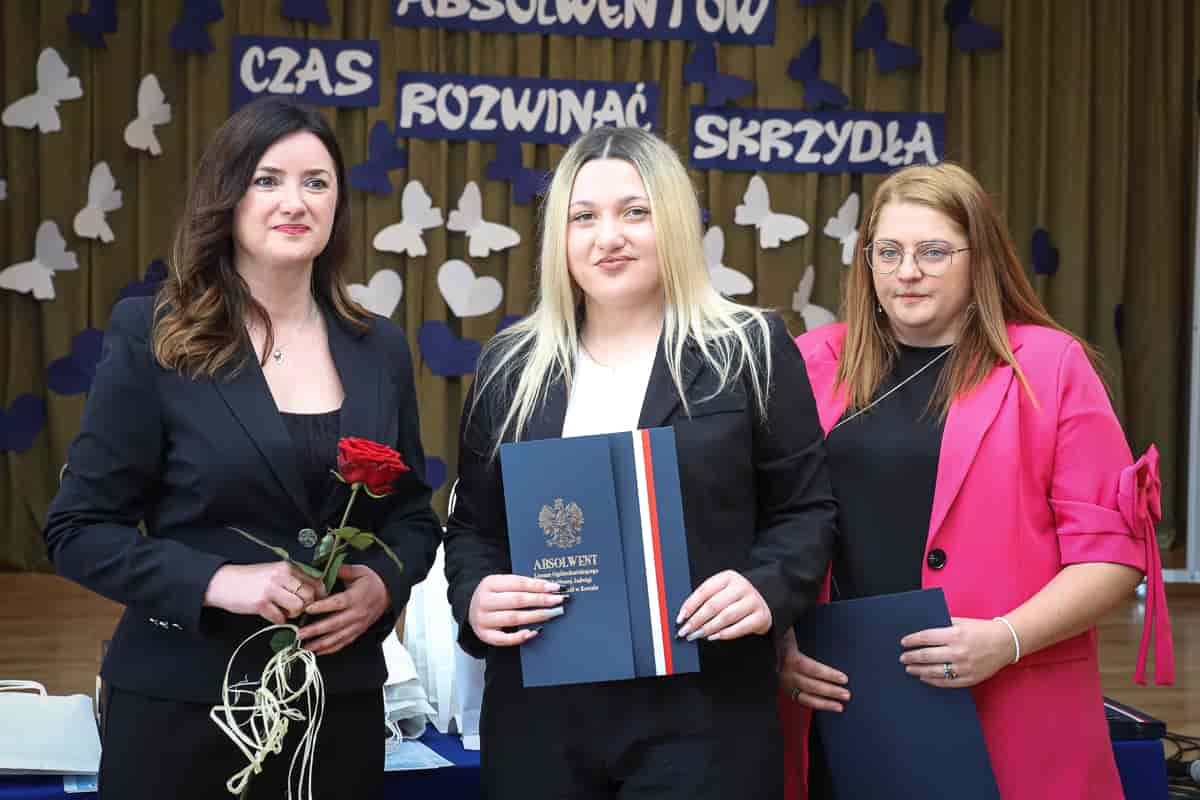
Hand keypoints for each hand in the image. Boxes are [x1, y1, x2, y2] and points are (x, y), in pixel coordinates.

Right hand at [203, 562, 326, 624]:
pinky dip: (278, 620)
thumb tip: (316, 593)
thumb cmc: (252, 579)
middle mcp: (281, 576)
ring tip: (284, 611)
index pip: (316, 582)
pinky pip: (280, 618)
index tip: (316, 603)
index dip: (320, 596)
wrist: (223, 582)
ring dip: (293, 614)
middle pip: (309, 596)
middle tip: (296, 609)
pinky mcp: (260, 603)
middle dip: (306, 607)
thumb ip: (293, 580)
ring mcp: (270, 589)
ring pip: (298, 607)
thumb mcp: (275, 573)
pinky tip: (271, 614)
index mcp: (287, 567)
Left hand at [297, 564, 389, 655]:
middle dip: (316, 630)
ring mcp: (358, 625)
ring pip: (337, 637)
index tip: (308, 609)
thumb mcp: (359, 571)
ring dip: (320, 644)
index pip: (338, 603)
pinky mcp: (357, 632)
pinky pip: (343, 643)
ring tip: (304, 646)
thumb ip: (342, 570)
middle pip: (335, 624)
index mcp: (357, 597)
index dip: (323, 607)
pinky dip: (330, 649)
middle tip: (299, 634)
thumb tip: (323, 567)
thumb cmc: (371, 582)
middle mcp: (357, 614)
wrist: (388, 594)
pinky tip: (317, 651)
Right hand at [468, 574, 564, 646]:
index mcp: (490, 583)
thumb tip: (550, 588)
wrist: (469, 608)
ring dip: (536, 616)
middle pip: (517, 600)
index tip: (556, 588)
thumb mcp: (502, 585)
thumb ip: (522, 586)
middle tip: (559, 601)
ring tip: (553, 614)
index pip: (518, 583)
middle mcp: (484, 600)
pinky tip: (534, 633)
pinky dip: (520, 637)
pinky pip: (504, 639)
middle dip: (541, 600)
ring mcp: (483, 619)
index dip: (538, 585)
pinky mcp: (484, 635)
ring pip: (513, 618)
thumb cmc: (494, 596)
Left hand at [676, 570, 770, 641]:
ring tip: (697, 635)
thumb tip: (684, 617)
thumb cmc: (736, 599)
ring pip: (726, 617)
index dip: (690, 605)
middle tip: (685, 631)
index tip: (680, 618)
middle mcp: (742, 586)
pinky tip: (713, 637)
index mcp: (728, 577)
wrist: (765, 602)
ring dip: (708, 628)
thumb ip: (705, 600)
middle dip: (696, 620)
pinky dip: (724, 634)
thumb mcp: (722, 592)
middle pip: (714, 605)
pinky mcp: (761, 616)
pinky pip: (740, 628)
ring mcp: (753, 601)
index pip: (704, 591)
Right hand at [776, 627, 849, 711]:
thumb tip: (813, 619)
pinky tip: (826, 706)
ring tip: (840, 706)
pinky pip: (799, 700)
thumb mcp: (787, 628)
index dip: (828, 674)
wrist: (759, 643)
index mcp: (788, 656)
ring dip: (824, 703)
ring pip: (805, 697)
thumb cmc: (778, 633)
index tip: (844, 678)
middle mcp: (784, 672)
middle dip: (830, 691)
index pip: (811, 668)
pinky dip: (813, 704)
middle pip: (810, 685)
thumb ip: (798, 630)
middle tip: (846, 694)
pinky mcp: (783, 688)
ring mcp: (783, 682)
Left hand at [899, 616, 1016, 687]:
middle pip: (927, 656)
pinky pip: (946, 682)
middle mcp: (958, 652)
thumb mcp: (961, 622)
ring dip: (918, 670)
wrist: (1006, 642)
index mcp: (955, 635)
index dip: (912, 640)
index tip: (903, 642)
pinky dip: (932, 680)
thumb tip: (922, 633)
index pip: (926, 638)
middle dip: (911, 657)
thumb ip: (942, 626)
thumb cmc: (982, 630)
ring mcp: (964, 667)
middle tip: (902, 658)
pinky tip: (924, 677)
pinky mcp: (970, 679)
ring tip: (909, 668)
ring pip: (934, 671)